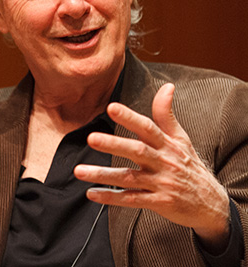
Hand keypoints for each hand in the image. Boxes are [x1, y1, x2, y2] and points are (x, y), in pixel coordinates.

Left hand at [74, 83, 230, 252]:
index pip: (147, 127)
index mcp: (167, 145)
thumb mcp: (182, 139)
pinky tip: (91, 193)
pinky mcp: (159, 203)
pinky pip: (131, 200)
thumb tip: (167, 86)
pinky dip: (111, 197)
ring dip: (103, 175)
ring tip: (79, 171)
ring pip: (129, 178)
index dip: (130, 117)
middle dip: (113, 144)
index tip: (111, 107)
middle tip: (91, 138)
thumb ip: (166, 115)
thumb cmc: (190, 166)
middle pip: (137, 151)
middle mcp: (164, 162)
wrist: (212, 204)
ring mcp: (161, 184)